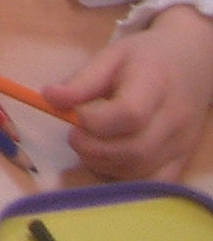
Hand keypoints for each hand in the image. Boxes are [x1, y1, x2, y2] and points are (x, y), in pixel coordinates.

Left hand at [45, 4, 212, 180]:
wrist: (191, 64)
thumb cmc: (145, 59)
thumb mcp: (111, 56)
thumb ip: (81, 80)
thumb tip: (48, 98)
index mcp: (155, 86)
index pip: (129, 114)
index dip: (94, 122)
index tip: (74, 115)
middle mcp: (175, 120)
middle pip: (134, 151)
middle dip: (92, 149)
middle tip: (73, 134)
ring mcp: (182, 145)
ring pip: (140, 172)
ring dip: (103, 164)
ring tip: (89, 144)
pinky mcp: (182, 160)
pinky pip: (153, 183)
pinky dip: (125, 178)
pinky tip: (109, 160)